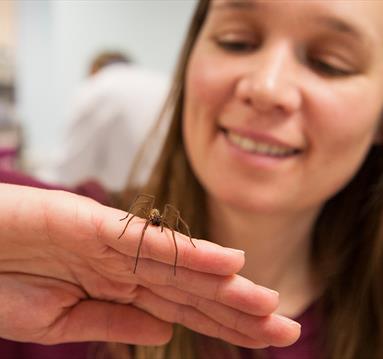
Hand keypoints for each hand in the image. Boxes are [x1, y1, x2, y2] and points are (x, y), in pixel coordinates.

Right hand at [0, 184, 299, 347]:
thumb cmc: (7, 280)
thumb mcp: (61, 321)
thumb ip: (116, 321)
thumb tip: (165, 332)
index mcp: (121, 287)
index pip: (186, 310)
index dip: (225, 326)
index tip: (263, 339)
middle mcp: (130, 265)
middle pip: (195, 291)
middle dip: (241, 311)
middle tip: (287, 328)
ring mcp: (118, 245)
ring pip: (184, 267)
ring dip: (227, 286)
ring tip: (270, 305)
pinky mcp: (101, 226)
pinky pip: (153, 242)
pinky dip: (191, 253)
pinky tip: (229, 263)